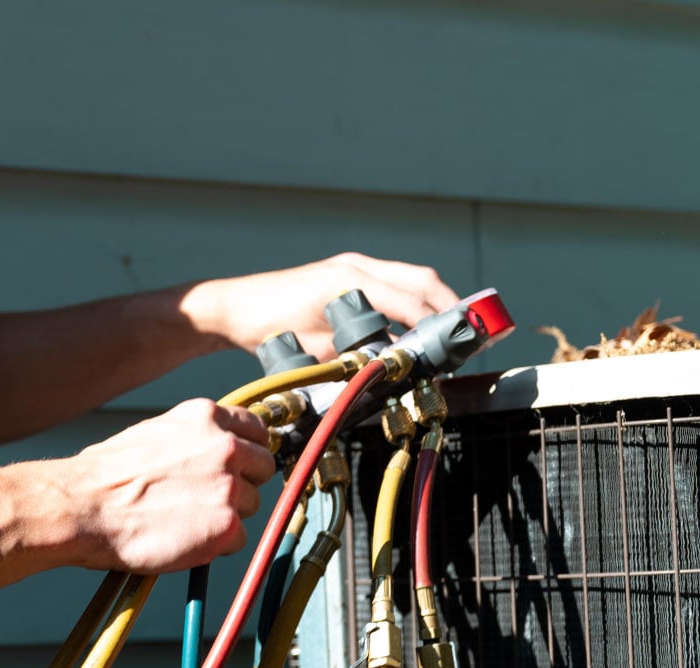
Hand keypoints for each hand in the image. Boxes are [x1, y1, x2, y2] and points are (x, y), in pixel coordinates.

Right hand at [52, 399, 276, 574]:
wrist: (84, 507)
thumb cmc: (106, 476)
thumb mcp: (156, 434)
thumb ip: (194, 439)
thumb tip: (213, 450)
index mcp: (206, 418)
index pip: (257, 429)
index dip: (249, 451)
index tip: (243, 464)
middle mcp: (224, 446)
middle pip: (263, 467)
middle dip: (244, 483)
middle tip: (211, 499)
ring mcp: (228, 486)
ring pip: (251, 506)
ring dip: (227, 516)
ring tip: (186, 520)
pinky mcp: (225, 525)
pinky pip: (238, 540)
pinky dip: (216, 545)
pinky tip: (185, 538)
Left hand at [182, 252, 460, 358]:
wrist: (232, 311)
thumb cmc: (265, 325)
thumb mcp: (314, 347)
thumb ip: (354, 354)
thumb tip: (392, 368)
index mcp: (351, 278)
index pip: (408, 297)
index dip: (434, 322)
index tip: (453, 344)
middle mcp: (357, 268)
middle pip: (421, 280)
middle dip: (448, 307)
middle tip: (467, 336)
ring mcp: (353, 270)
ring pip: (410, 280)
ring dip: (433, 305)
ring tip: (451, 335)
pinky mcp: (347, 280)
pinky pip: (391, 288)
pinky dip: (411, 306)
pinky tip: (418, 331)